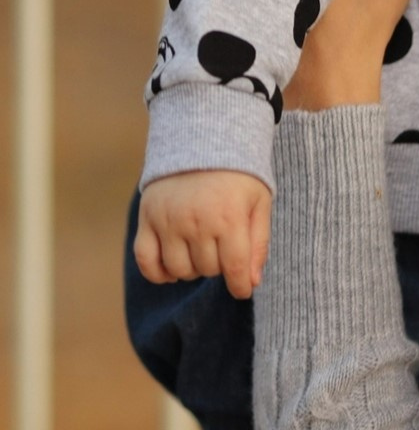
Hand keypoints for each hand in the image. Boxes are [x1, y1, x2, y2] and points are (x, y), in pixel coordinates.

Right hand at [134, 170, 271, 299]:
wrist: (203, 139)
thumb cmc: (238, 174)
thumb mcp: (260, 201)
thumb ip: (259, 241)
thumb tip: (252, 281)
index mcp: (229, 217)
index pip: (235, 267)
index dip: (241, 285)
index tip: (243, 289)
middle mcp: (197, 222)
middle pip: (208, 270)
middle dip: (219, 265)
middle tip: (223, 245)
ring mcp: (168, 222)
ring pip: (179, 271)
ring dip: (193, 268)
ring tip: (202, 249)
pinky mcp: (147, 219)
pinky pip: (146, 262)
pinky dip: (159, 273)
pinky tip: (173, 267)